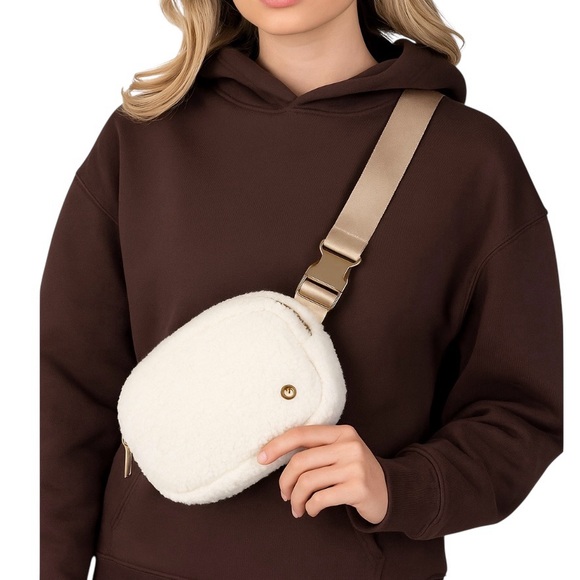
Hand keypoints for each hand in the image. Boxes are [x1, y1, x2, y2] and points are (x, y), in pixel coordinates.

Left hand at [257, 424, 388, 522]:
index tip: (261, 458)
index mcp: (342, 432)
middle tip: (284, 495)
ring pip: (307, 482)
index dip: (277, 445)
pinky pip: (320, 499)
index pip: (301, 434)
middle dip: (285, 482)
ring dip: (296, 499)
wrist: (391, 492)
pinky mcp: (358, 488)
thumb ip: (316, 449)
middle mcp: (349, 445)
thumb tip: (275, 454)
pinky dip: (310, 507)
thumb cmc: (355, 472)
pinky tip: (312, 510)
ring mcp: (355, 466)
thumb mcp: (341, 452)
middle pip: (300, 462)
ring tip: (297, 508)